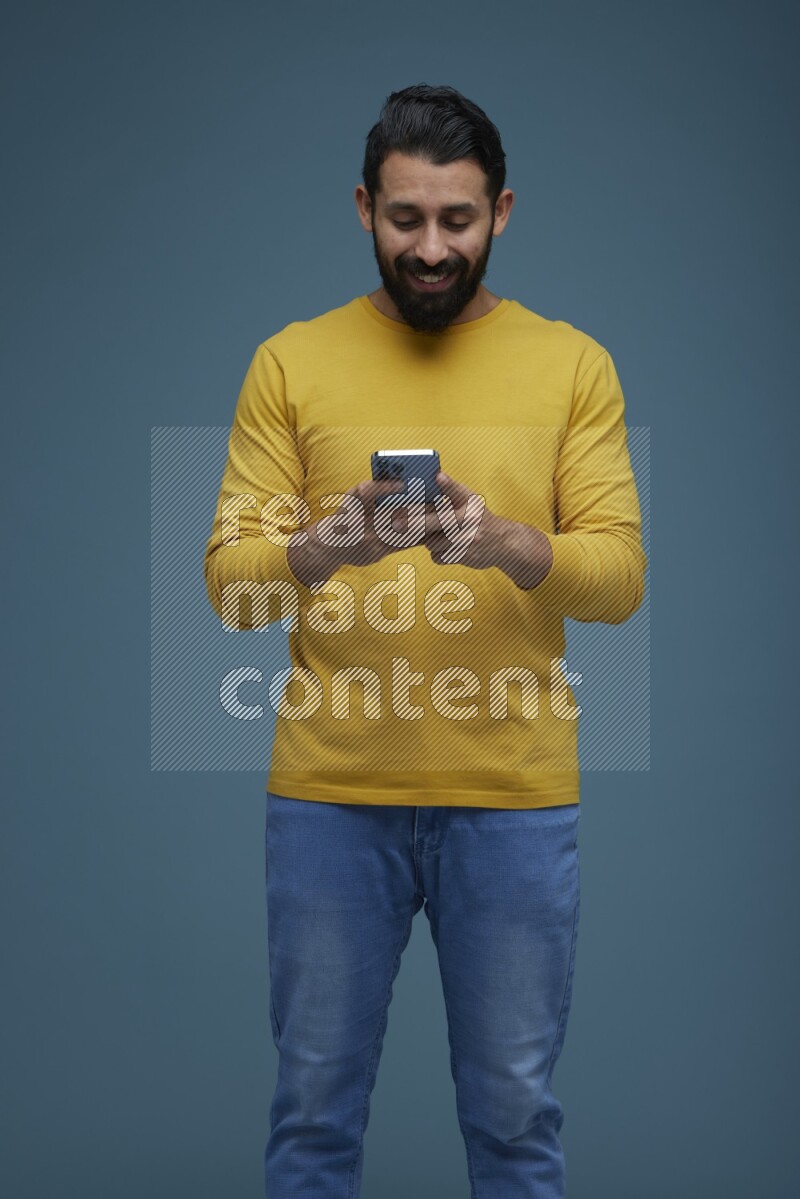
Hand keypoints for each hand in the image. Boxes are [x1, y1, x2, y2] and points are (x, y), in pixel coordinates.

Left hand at [422, 472, 553, 588]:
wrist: (502, 542)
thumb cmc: (479, 519)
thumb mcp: (470, 501)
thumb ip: (451, 492)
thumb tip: (433, 479)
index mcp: (470, 502)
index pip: (457, 491)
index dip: (447, 484)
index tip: (438, 477)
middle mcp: (469, 519)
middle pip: (434, 521)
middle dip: (412, 523)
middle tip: (395, 524)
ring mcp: (466, 539)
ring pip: (432, 542)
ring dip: (430, 541)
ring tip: (440, 537)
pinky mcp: (464, 555)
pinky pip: (438, 556)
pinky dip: (438, 554)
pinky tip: (448, 548)